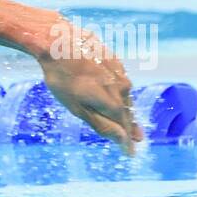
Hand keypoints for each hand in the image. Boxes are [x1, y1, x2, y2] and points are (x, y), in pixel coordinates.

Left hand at [32, 16, 142, 153]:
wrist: (59, 42)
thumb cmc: (63, 79)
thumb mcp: (77, 107)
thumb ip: (101, 124)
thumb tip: (122, 139)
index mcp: (113, 102)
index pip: (124, 126)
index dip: (127, 141)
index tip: (131, 153)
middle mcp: (122, 87)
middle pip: (127, 111)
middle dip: (130, 127)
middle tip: (138, 139)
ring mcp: (120, 72)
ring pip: (125, 95)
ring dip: (127, 109)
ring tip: (130, 122)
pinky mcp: (115, 61)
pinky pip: (120, 81)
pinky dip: (119, 92)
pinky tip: (119, 95)